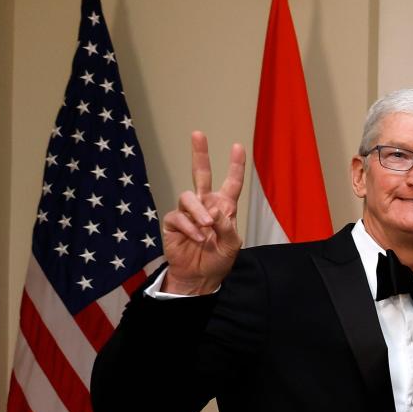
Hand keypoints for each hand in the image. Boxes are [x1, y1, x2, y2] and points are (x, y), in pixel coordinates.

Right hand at [161, 131, 245, 294]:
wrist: (200, 277)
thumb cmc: (218, 259)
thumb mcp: (232, 245)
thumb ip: (227, 227)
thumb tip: (215, 211)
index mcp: (224, 207)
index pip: (231, 183)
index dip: (235, 166)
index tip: (238, 147)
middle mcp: (205, 205)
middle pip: (200, 174)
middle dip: (199, 154)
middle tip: (198, 134)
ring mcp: (188, 212)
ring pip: (189, 197)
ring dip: (199, 212)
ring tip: (207, 228)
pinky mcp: (174, 223)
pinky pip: (179, 216)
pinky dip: (190, 227)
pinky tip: (198, 238)